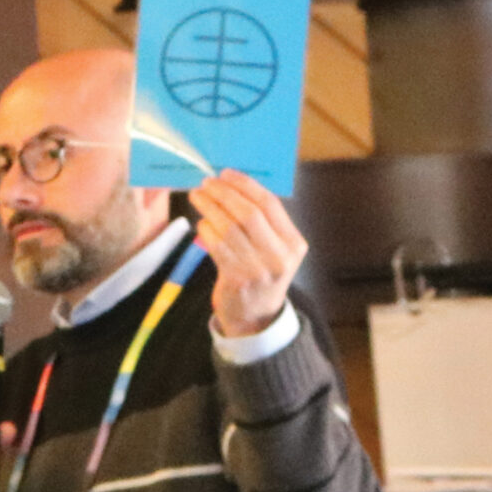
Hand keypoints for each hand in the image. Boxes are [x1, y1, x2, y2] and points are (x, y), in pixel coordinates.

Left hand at [190, 170, 306, 338]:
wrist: (255, 318)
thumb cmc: (261, 275)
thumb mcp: (274, 250)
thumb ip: (263, 223)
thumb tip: (233, 185)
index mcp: (293, 244)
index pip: (270, 204)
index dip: (246, 185)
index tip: (226, 173)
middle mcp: (279, 256)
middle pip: (249, 214)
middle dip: (224, 193)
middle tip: (207, 182)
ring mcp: (258, 269)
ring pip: (230, 228)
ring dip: (210, 208)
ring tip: (198, 196)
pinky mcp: (237, 279)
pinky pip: (217, 246)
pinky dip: (206, 230)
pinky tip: (201, 221)